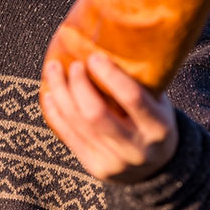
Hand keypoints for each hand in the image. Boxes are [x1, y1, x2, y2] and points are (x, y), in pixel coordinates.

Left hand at [40, 52, 178, 182]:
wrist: (158, 167)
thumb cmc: (154, 121)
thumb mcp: (159, 102)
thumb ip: (140, 81)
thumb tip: (109, 41)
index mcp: (158, 128)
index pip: (132, 98)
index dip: (110, 75)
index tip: (94, 56)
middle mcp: (136, 149)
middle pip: (96, 114)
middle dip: (78, 85)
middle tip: (73, 64)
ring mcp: (114, 162)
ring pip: (78, 124)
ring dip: (61, 93)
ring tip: (54, 70)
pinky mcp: (95, 167)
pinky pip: (68, 137)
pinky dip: (55, 113)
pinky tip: (50, 94)